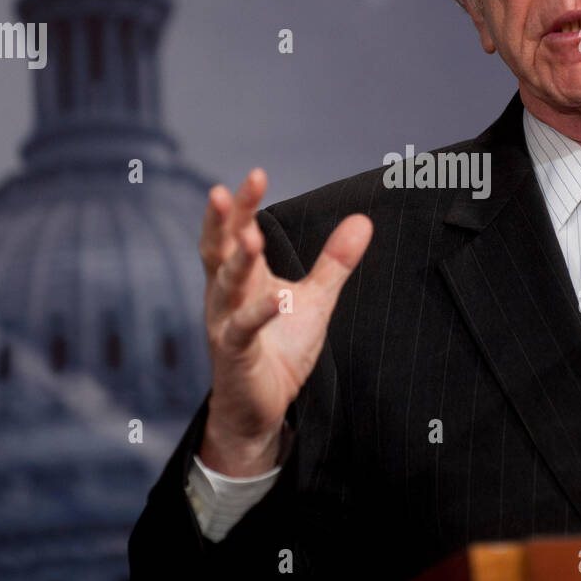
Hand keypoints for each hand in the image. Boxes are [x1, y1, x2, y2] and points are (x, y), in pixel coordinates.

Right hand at [198, 168, 371, 475]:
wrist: (261, 406)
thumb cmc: (280, 348)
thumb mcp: (314, 299)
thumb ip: (334, 262)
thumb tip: (362, 220)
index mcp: (241, 276)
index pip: (235, 231)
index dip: (241, 204)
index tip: (256, 174)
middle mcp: (225, 295)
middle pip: (218, 250)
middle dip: (224, 220)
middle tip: (226, 189)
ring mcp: (225, 324)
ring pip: (225, 286)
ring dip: (238, 261)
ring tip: (251, 236)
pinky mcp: (234, 355)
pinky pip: (242, 330)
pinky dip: (258, 313)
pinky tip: (276, 299)